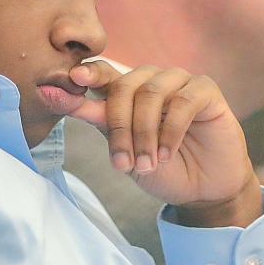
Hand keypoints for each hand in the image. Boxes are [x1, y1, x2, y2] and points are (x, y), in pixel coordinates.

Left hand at [67, 61, 262, 227]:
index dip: (88, 75)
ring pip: (150, 93)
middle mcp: (152, 81)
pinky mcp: (205, 91)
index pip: (104, 74)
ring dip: (144, 133)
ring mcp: (179, 82)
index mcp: (129, 92)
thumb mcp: (125, 151)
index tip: (70, 81)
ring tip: (147, 164)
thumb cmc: (162, 169)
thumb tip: (58, 96)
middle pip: (123, 86)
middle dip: (118, 127)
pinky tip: (166, 154)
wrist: (202, 189)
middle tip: (122, 164)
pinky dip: (170, 131)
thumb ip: (100, 122)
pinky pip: (182, 102)